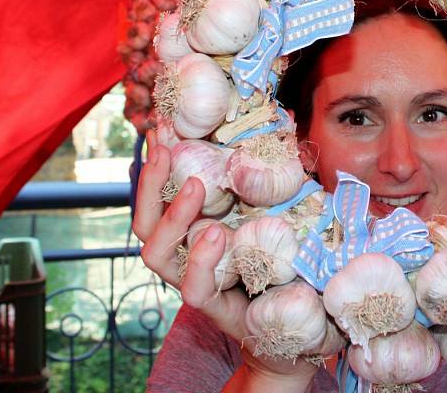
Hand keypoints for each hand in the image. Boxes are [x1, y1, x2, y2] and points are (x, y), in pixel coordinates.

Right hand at [132, 132, 317, 388]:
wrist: (300, 324)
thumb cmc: (285, 261)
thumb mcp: (278, 210)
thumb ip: (271, 177)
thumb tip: (280, 121)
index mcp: (192, 230)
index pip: (161, 196)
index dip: (157, 163)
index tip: (161, 127)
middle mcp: (184, 254)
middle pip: (146, 220)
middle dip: (150, 182)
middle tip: (166, 148)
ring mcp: (195, 281)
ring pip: (158, 254)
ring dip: (172, 216)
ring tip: (192, 185)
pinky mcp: (214, 307)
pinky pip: (194, 287)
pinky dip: (200, 261)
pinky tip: (213, 235)